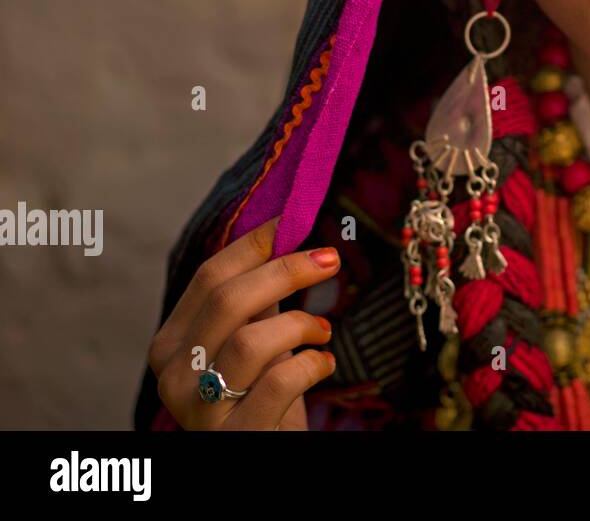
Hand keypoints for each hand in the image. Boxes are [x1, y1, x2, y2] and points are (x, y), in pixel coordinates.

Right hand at [148, 216, 338, 429]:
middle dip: (286, 270)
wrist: (260, 454)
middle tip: (330, 259)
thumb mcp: (251, 342)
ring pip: (251, 340)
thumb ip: (259, 298)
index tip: (295, 222)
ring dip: (301, 324)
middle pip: (228, 300)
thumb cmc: (259, 396)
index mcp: (171, 343)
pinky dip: (312, 363)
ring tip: (324, 330)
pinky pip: (279, 381)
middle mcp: (174, 375)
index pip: (208, 277)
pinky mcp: (236, 435)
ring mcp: (199, 409)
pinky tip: (324, 363)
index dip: (254, 244)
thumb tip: (287, 232)